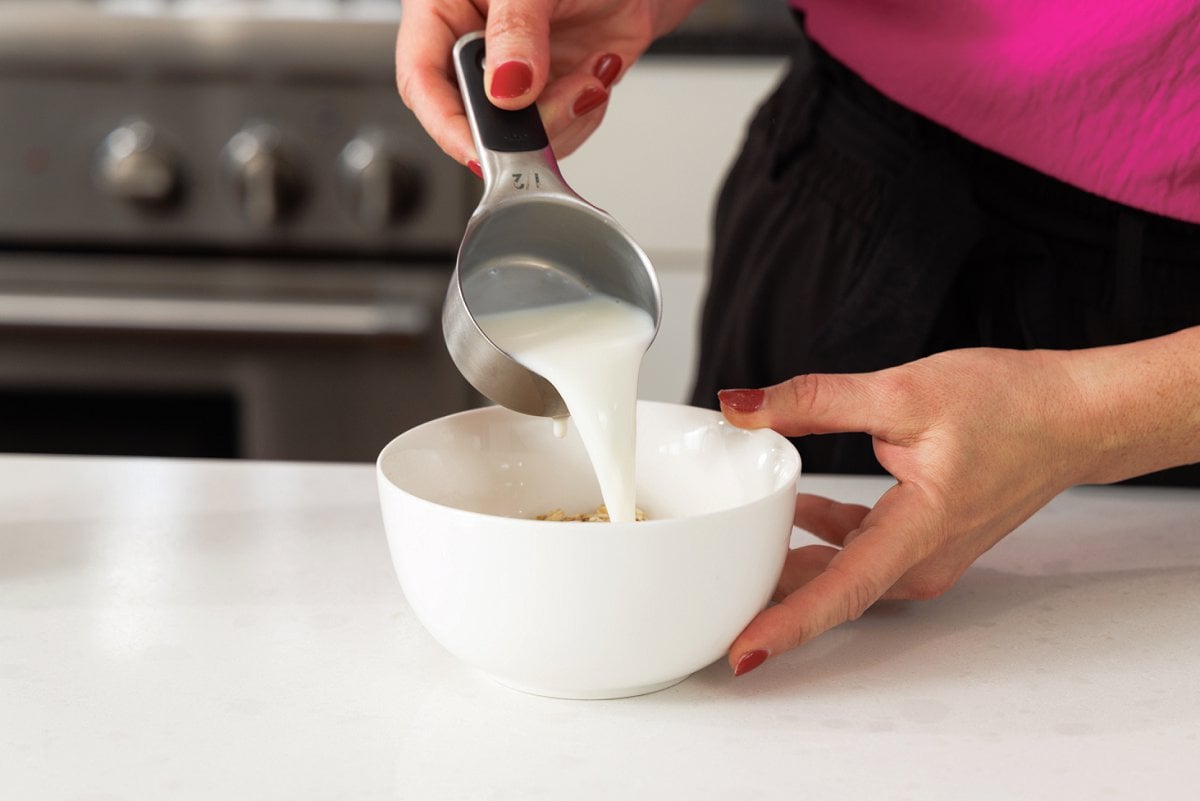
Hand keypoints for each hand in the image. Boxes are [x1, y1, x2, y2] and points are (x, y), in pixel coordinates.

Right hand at [395, 0, 700, 168]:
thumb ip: (515, 29)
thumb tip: (505, 87)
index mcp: (445, 9)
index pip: (422, 79)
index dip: (445, 123)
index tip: (478, 151)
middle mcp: (478, 46)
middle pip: (470, 118)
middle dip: (518, 126)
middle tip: (557, 105)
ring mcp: (516, 73)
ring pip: (518, 135)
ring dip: (561, 120)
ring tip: (589, 74)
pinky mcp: (552, 91)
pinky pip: (557, 131)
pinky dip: (582, 114)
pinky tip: (596, 74)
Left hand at [715, 347, 1100, 675]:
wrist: (1072, 416)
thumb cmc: (1010, 406)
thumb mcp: (901, 391)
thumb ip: (813, 402)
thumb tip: (742, 406)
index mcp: (918, 533)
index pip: (839, 593)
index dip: (785, 625)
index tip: (740, 650)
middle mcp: (920, 560)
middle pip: (828, 590)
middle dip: (768, 596)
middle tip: (708, 594)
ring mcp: (922, 556)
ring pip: (839, 572)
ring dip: (790, 565)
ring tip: (733, 553)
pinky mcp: (920, 540)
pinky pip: (856, 551)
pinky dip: (821, 537)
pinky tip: (792, 511)